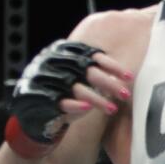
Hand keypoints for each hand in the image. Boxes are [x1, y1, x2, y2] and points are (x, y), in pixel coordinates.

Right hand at [6, 40, 133, 157]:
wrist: (35, 111)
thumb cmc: (64, 91)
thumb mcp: (79, 78)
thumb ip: (95, 71)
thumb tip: (126, 74)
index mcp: (63, 52)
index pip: (92, 56)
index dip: (112, 66)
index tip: (130, 77)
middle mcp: (54, 63)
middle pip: (87, 71)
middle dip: (109, 83)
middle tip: (126, 94)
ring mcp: (46, 80)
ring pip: (77, 88)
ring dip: (97, 99)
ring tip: (113, 109)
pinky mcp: (42, 98)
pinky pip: (61, 102)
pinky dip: (75, 105)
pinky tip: (88, 109)